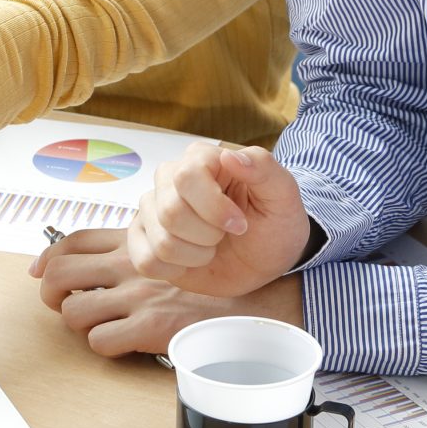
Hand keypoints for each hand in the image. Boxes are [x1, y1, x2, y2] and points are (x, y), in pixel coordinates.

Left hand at [30, 231, 266, 354]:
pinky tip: (123, 343)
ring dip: (79, 324)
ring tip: (98, 325)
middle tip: (63, 304)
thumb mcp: (169, 250)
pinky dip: (105, 346)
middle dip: (51, 294)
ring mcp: (138, 296)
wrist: (250, 300)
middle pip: (58, 274)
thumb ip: (137, 250)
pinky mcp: (149, 325)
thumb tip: (104, 264)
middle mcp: (129, 265)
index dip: (47, 257)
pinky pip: (100, 340)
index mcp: (132, 242)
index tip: (39, 271)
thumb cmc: (210, 281)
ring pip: (73, 311)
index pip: (72, 241)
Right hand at [123, 142, 317, 295]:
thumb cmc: (274, 222)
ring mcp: (152, 210)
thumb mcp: (283, 195)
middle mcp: (168, 179)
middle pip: (171, 212)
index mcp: (200, 159)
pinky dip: (175, 270)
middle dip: (208, 235)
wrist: (266, 258)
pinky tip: (191, 261)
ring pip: (161, 241)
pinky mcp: (143, 239)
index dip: (214, 208)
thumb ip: (263, 169)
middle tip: (226, 235)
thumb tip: (230, 156)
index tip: (239, 224)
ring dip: (196, 255)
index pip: (186, 177)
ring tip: (212, 248)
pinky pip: (144, 261)